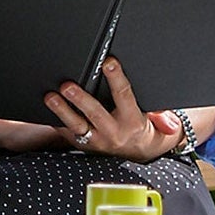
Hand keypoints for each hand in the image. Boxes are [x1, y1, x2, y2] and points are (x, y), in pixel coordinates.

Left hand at [42, 57, 172, 157]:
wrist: (139, 153)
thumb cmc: (145, 127)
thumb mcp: (161, 124)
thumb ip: (164, 119)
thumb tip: (169, 119)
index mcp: (132, 121)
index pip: (123, 96)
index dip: (116, 78)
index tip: (108, 61)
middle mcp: (113, 133)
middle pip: (94, 114)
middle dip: (80, 99)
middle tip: (67, 85)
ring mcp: (96, 141)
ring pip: (76, 126)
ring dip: (62, 111)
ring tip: (50, 97)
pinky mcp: (83, 145)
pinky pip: (67, 135)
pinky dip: (55, 122)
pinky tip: (45, 110)